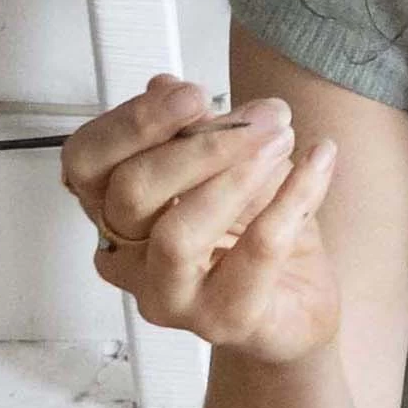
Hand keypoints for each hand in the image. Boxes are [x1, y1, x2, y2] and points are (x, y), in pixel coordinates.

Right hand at [61, 77, 343, 368]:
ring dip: (237, 174)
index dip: (133, 122)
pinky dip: (295, 195)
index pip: (87, 162)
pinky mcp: (221, 320)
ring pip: (178, 234)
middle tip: (263, 116)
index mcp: (113, 210)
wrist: (295, 302)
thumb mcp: (221, 162)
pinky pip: (257, 251)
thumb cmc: (249, 232)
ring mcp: (169, 296)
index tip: (190, 92)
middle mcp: (127, 258)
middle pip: (131, 193)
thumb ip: (191, 128)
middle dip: (202, 144)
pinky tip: (319, 162)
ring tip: (282, 139)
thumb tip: (166, 86)